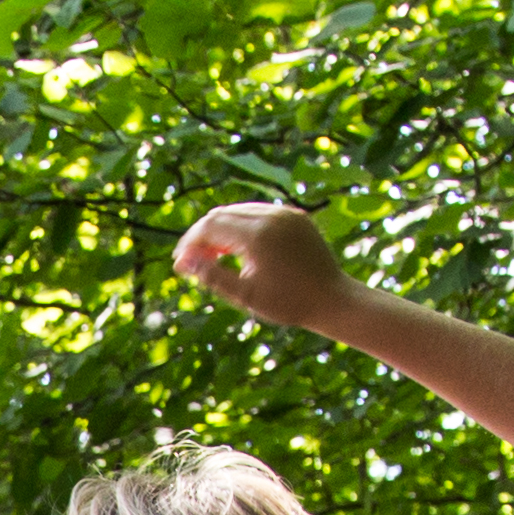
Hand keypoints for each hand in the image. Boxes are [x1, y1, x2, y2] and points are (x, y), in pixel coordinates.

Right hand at [174, 201, 352, 333]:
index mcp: (257, 235)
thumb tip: (184, 262)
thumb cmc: (288, 303)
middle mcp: (271, 216)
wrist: (333, 299)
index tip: (181, 263)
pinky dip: (243, 228)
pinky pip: (260, 214)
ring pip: (240, 211)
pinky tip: (238, 249)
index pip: (210, 226)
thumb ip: (211, 276)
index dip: (191, 243)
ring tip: (214, 257)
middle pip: (222, 214)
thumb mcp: (244, 295)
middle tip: (193, 260)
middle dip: (203, 235)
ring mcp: (285, 213)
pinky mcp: (296, 216)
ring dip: (222, 230)